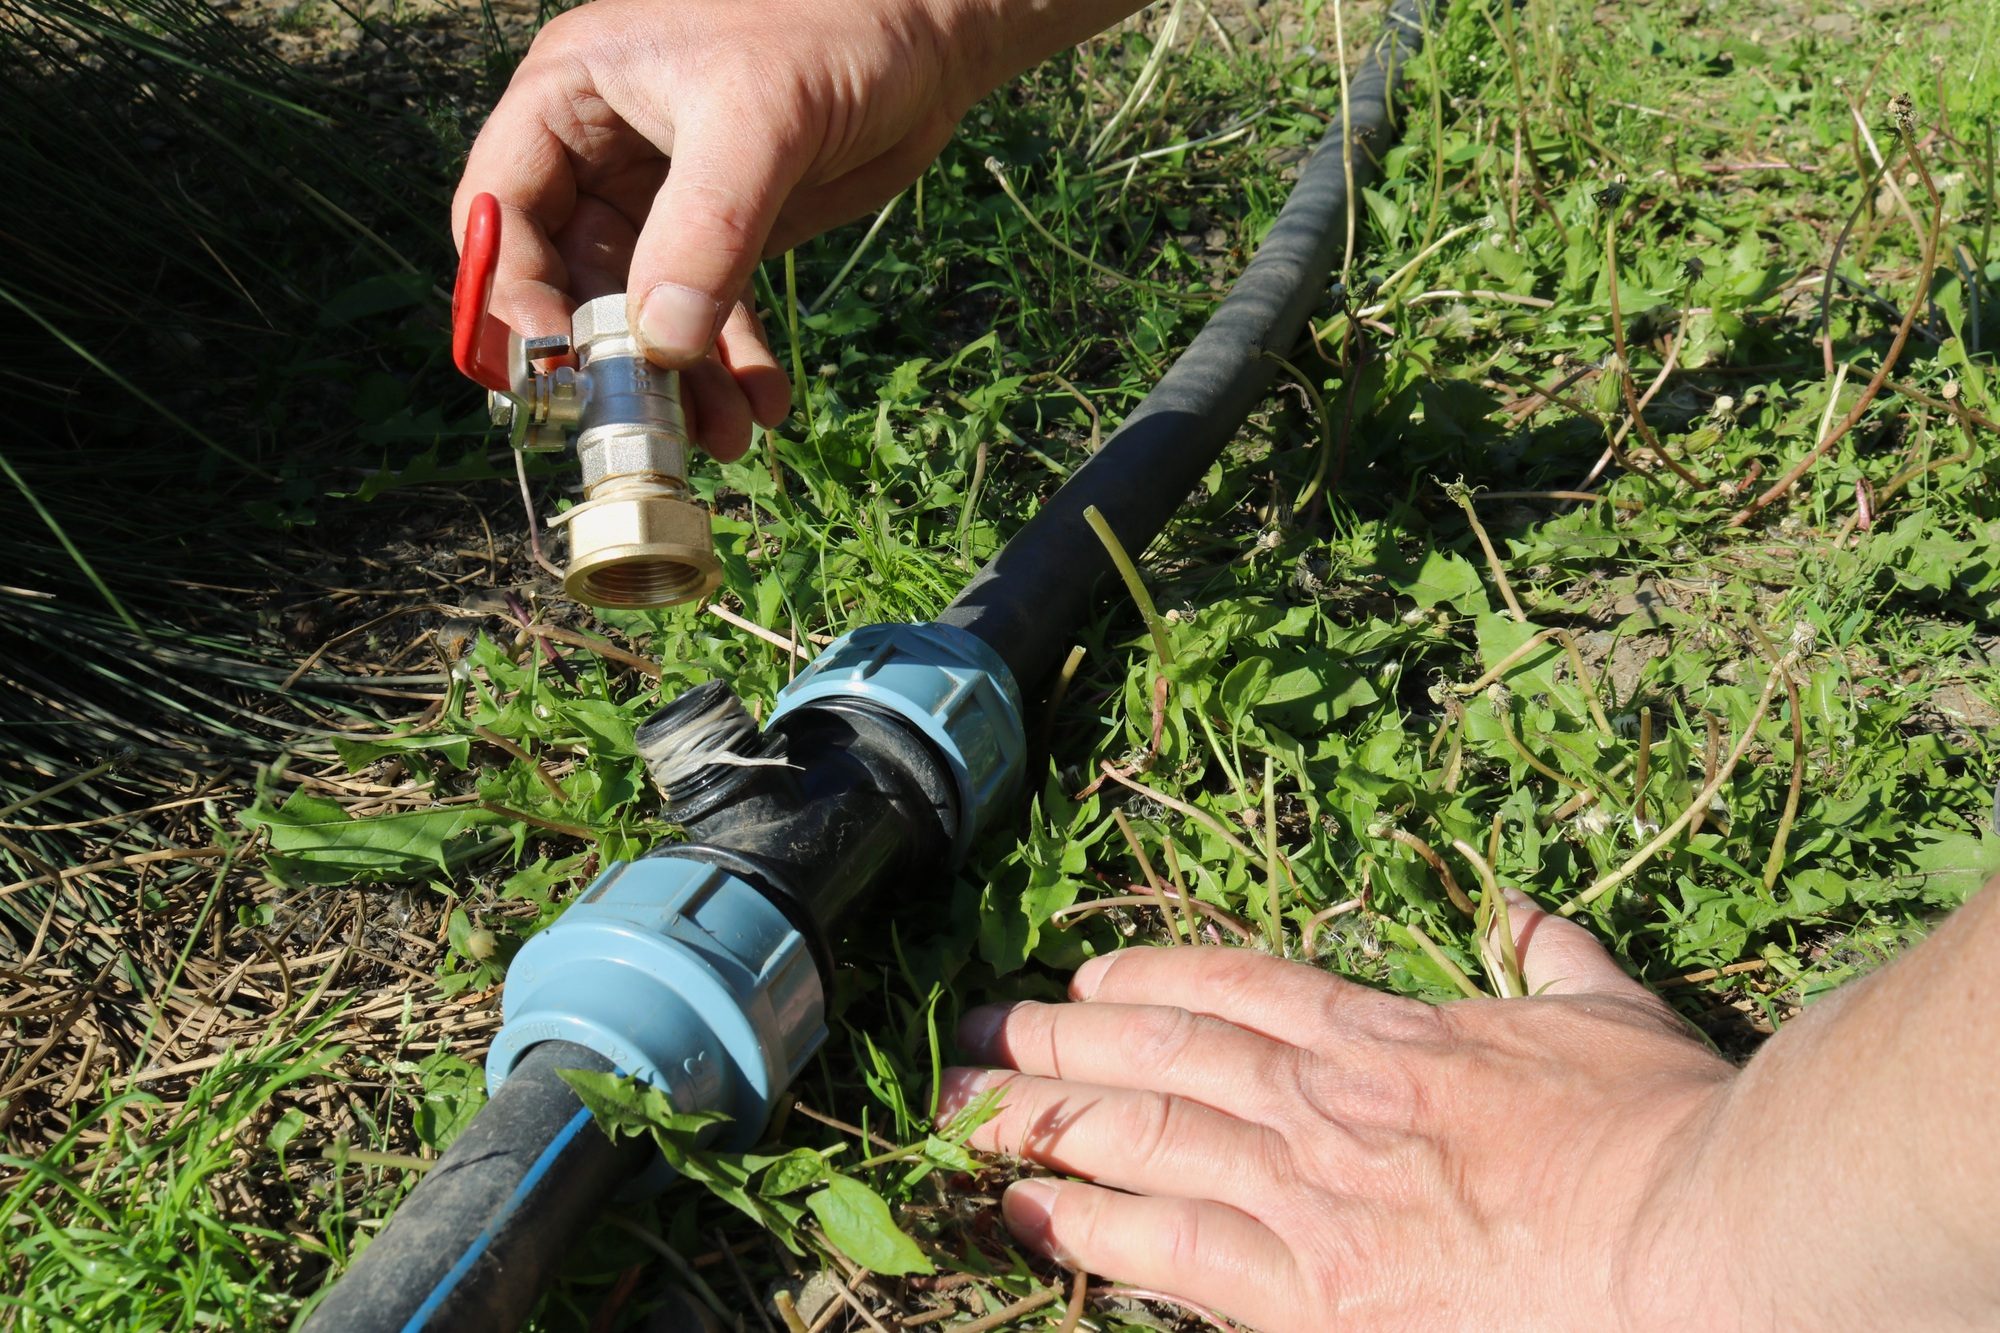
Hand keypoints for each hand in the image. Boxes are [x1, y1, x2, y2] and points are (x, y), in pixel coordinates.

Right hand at [452, 0, 1152, 459]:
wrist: (929, 37)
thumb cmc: (834, 29)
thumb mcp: (761, 121)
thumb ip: (706, 230)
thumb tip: (662, 341)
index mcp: (571, 95)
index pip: (497, 206)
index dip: (512, 290)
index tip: (559, 363)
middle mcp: (600, 150)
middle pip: (566, 277)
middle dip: (607, 357)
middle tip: (646, 424)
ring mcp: (661, 199)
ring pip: (641, 312)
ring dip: (677, 381)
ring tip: (726, 436)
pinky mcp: (723, 234)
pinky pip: (707, 316)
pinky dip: (730, 366)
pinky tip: (764, 407)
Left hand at [938, 893, 1735, 1331]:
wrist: (1698, 1244)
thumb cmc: (1665, 1132)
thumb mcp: (1613, 1015)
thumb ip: (1551, 959)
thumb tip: (1523, 911)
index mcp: (1387, 1034)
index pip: (1233, 987)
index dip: (1145, 980)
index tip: (1083, 982)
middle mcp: (1323, 1105)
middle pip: (1153, 1057)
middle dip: (1048, 1045)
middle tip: (963, 1037)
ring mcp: (1309, 1200)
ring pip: (1138, 1142)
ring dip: (1035, 1122)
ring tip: (954, 1114)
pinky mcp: (1311, 1300)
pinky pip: (1169, 1256)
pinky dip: (1089, 1231)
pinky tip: (1028, 1216)